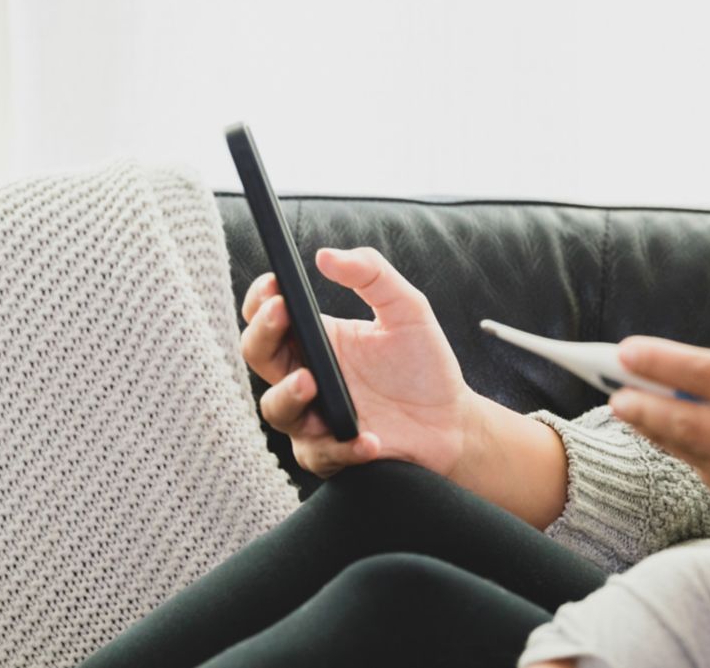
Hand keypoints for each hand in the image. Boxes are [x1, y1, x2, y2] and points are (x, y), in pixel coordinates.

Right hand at [241, 246, 475, 479]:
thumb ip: (373, 275)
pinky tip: (368, 438)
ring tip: (310, 382)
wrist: (452, 421)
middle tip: (282, 316)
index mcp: (316, 339)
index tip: (276, 284)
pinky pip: (323, 453)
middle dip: (263, 334)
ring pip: (276, 409)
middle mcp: (306, 376)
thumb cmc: (423, 365)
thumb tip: (326, 255)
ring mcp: (313, 417)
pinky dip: (343, 447)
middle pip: (257, 356)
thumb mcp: (407, 309)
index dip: (262, 299)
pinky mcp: (332, 453)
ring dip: (288, 395)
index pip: (267, 316)